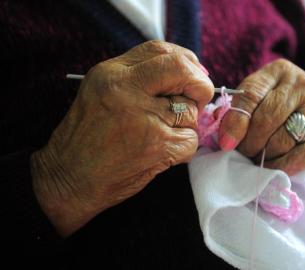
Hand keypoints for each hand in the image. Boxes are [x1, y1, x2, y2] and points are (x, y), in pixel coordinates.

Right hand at [31, 41, 213, 236]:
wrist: (70, 176)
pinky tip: (162, 153)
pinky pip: (191, 140)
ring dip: (185, 125)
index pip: (160, 50)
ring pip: (191, 111)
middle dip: (199, 84)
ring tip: (161, 135)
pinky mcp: (158, 145)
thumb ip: (139, 76)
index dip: (185, 61)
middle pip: (182, 70)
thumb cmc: (88, 136)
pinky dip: (183, 148)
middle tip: (197, 100)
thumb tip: (189, 71)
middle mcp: (127, 90)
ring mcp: (144, 118)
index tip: (192, 75)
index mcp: (112, 73)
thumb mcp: (102, 91)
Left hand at [218, 59, 304, 174]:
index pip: (251, 95)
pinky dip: (285, 165)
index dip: (235, 121)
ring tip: (257, 160)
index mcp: (277, 71)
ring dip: (264, 157)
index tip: (226, 144)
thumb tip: (225, 138)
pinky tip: (274, 169)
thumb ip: (239, 111)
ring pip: (282, 139)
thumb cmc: (275, 108)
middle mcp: (301, 84)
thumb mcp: (257, 100)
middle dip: (249, 144)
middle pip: (266, 119)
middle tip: (243, 155)